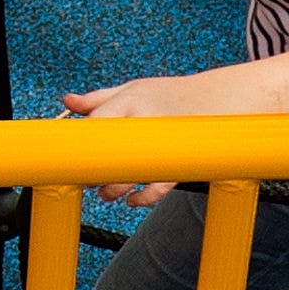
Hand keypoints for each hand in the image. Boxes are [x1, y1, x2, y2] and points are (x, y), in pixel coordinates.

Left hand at [58, 71, 212, 203]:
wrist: (221, 96)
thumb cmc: (170, 94)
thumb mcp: (135, 89)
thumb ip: (100, 97)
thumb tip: (67, 102)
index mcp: (132, 98)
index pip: (96, 120)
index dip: (80, 142)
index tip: (71, 157)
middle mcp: (147, 118)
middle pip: (109, 148)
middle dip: (93, 169)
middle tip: (84, 179)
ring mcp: (165, 141)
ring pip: (131, 172)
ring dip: (112, 189)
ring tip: (104, 194)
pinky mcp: (181, 161)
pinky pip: (158, 187)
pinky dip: (142, 198)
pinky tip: (131, 200)